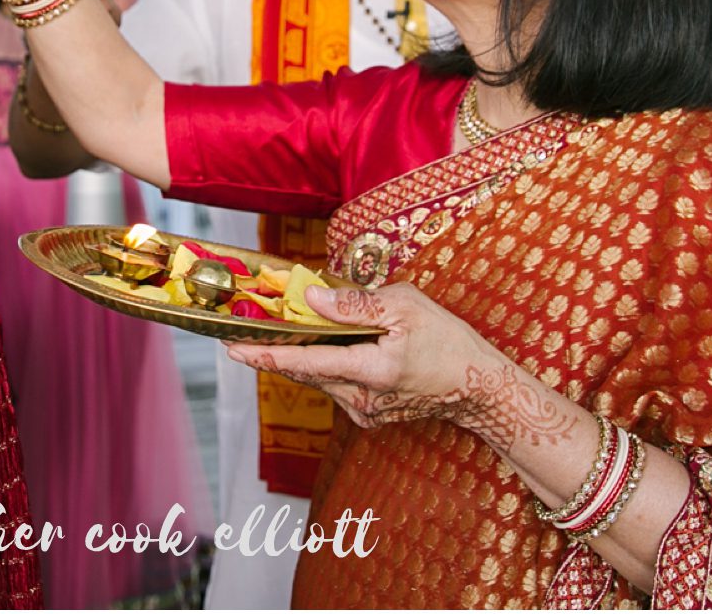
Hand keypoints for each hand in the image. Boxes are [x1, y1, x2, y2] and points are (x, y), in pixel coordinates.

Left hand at [224, 284, 570, 451]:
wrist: (480, 389)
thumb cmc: (449, 342)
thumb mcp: (406, 306)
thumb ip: (355, 304)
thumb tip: (312, 296)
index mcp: (370, 370)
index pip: (304, 363)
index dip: (264, 355)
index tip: (231, 347)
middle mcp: (361, 399)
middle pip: (304, 372)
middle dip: (272, 352)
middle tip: (239, 333)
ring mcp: (365, 412)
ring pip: (319, 380)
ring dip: (299, 357)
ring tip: (276, 332)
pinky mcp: (370, 415)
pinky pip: (335, 386)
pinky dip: (323, 365)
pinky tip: (321, 346)